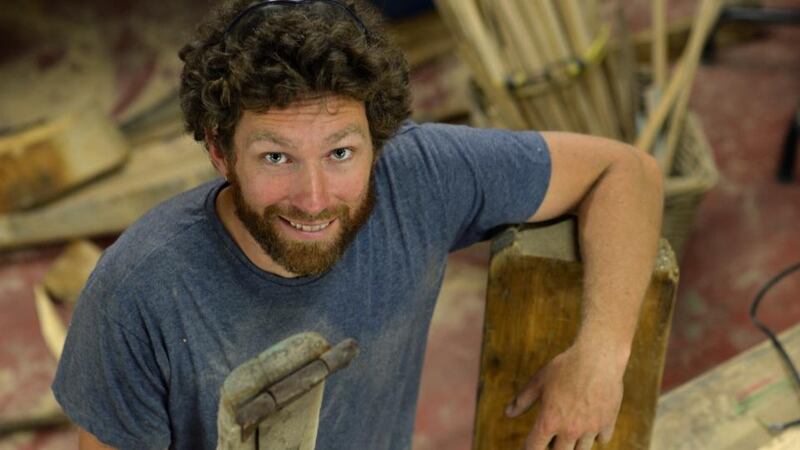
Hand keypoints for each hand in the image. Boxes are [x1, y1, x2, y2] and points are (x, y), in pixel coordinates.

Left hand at [504, 344, 625, 449]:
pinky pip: (601, 440)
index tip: (532, 445)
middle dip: (553, 448)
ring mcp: (590, 428)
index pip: (534, 448)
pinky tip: (590, 422)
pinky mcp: (607, 423)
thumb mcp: (538, 381)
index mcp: (549, 421)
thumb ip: (522, 400)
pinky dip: (595, 435)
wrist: (598, 357)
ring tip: (569, 429)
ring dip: (574, 444)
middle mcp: (570, 430)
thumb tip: (507, 414)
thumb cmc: (565, 367)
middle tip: (551, 436)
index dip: (530, 449)